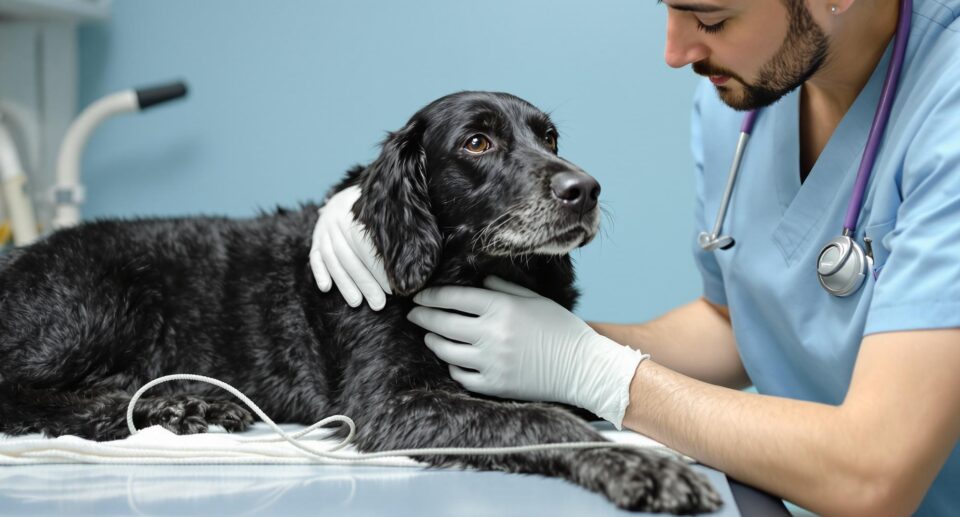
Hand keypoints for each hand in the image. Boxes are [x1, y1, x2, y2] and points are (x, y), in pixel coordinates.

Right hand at [309, 185, 391, 309]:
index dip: (378, 267)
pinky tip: (325, 288)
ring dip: (344, 284)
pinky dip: (319, 273)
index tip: (393, 286)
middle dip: (365, 282)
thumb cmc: (374, 207)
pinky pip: (315, 257)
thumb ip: (393, 222)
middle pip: (349, 256)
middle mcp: (335, 221)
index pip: (365, 244)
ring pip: (332, 260)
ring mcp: (323, 231)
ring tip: (356, 303)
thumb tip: (415, 243)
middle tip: (378, 304)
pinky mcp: (315, 240)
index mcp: (354, 212)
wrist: (347, 194)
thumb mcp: (382, 207)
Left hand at [407, 276, 648, 427]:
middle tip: (412, 313)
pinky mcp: (493, 385)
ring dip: (433, 340)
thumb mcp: (534, 300)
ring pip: (446, 351)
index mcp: (501, 308)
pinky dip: (452, 366)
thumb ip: (503, 288)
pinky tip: (452, 359)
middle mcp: (491, 334)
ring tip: (429, 334)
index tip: (419, 295)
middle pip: (443, 323)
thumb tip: (478, 281)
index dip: (431, 296)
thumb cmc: (560, 329)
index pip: (453, 298)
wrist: (582, 367)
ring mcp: (490, 362)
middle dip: (422, 316)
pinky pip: (460, 375)